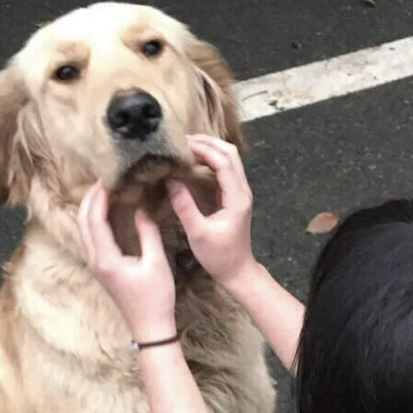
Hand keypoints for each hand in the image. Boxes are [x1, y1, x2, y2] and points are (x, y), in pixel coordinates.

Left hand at [77, 182, 176, 343]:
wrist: (150, 327)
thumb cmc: (156, 298)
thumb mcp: (156, 263)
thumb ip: (148, 233)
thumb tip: (141, 209)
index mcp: (106, 259)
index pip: (94, 220)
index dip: (98, 197)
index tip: (107, 179)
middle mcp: (95, 261)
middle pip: (82, 222)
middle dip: (89, 199)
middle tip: (102, 180)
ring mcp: (96, 266)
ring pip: (84, 230)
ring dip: (90, 209)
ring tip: (103, 192)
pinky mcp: (102, 269)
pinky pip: (92, 239)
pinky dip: (95, 221)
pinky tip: (108, 213)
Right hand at [168, 135, 258, 291]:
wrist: (237, 271)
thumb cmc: (219, 256)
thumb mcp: (198, 233)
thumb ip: (184, 206)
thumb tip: (170, 180)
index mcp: (237, 198)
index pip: (224, 162)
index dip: (204, 149)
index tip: (182, 145)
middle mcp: (242, 191)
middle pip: (231, 153)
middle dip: (209, 143)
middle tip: (184, 140)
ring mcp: (240, 193)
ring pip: (230, 160)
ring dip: (210, 149)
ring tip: (186, 148)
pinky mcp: (233, 197)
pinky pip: (225, 170)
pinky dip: (210, 161)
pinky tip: (193, 163)